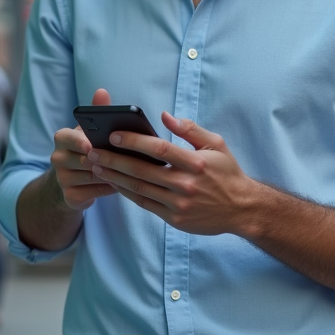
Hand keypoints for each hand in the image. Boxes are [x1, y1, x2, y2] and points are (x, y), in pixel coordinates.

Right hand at [48, 88, 117, 210]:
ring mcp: (62, 179)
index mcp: (61, 138)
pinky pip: (95, 192)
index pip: (69, 138)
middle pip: (85, 159)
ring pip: (93, 176)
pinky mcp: (69, 197)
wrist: (70, 181)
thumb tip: (102, 91)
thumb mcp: (88, 130)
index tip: (92, 145)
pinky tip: (121, 183)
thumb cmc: (85, 149)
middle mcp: (57, 158)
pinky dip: (110, 188)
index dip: (81, 142)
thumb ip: (96, 111)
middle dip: (106, 160)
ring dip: (113, 173)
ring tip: (132, 169)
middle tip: (129, 158)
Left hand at [88, 112, 259, 235]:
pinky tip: (114, 182)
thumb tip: (164, 116)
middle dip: (113, 160)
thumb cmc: (227, 173)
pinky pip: (144, 203)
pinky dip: (126, 192)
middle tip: (92, 151)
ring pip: (139, 188)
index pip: (158, 149)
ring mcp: (179, 203)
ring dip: (114, 176)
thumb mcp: (216, 144)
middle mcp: (185, 184)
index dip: (133, 142)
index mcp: (196, 163)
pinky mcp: (174, 218)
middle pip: (141, 170)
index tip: (113, 135)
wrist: (242, 209)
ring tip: (96, 166)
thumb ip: (190, 129)